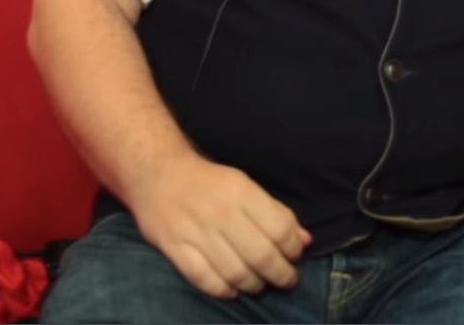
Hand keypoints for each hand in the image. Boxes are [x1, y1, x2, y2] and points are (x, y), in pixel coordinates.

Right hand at [129, 153, 312, 299]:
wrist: (160, 173)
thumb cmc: (209, 181)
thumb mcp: (245, 185)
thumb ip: (275, 212)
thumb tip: (303, 240)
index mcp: (242, 192)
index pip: (279, 229)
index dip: (293, 248)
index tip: (296, 256)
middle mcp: (221, 214)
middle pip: (261, 255)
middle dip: (281, 274)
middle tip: (287, 280)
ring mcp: (197, 233)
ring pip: (235, 273)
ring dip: (255, 285)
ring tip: (261, 284)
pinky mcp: (175, 249)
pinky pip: (204, 279)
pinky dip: (223, 290)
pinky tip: (233, 290)